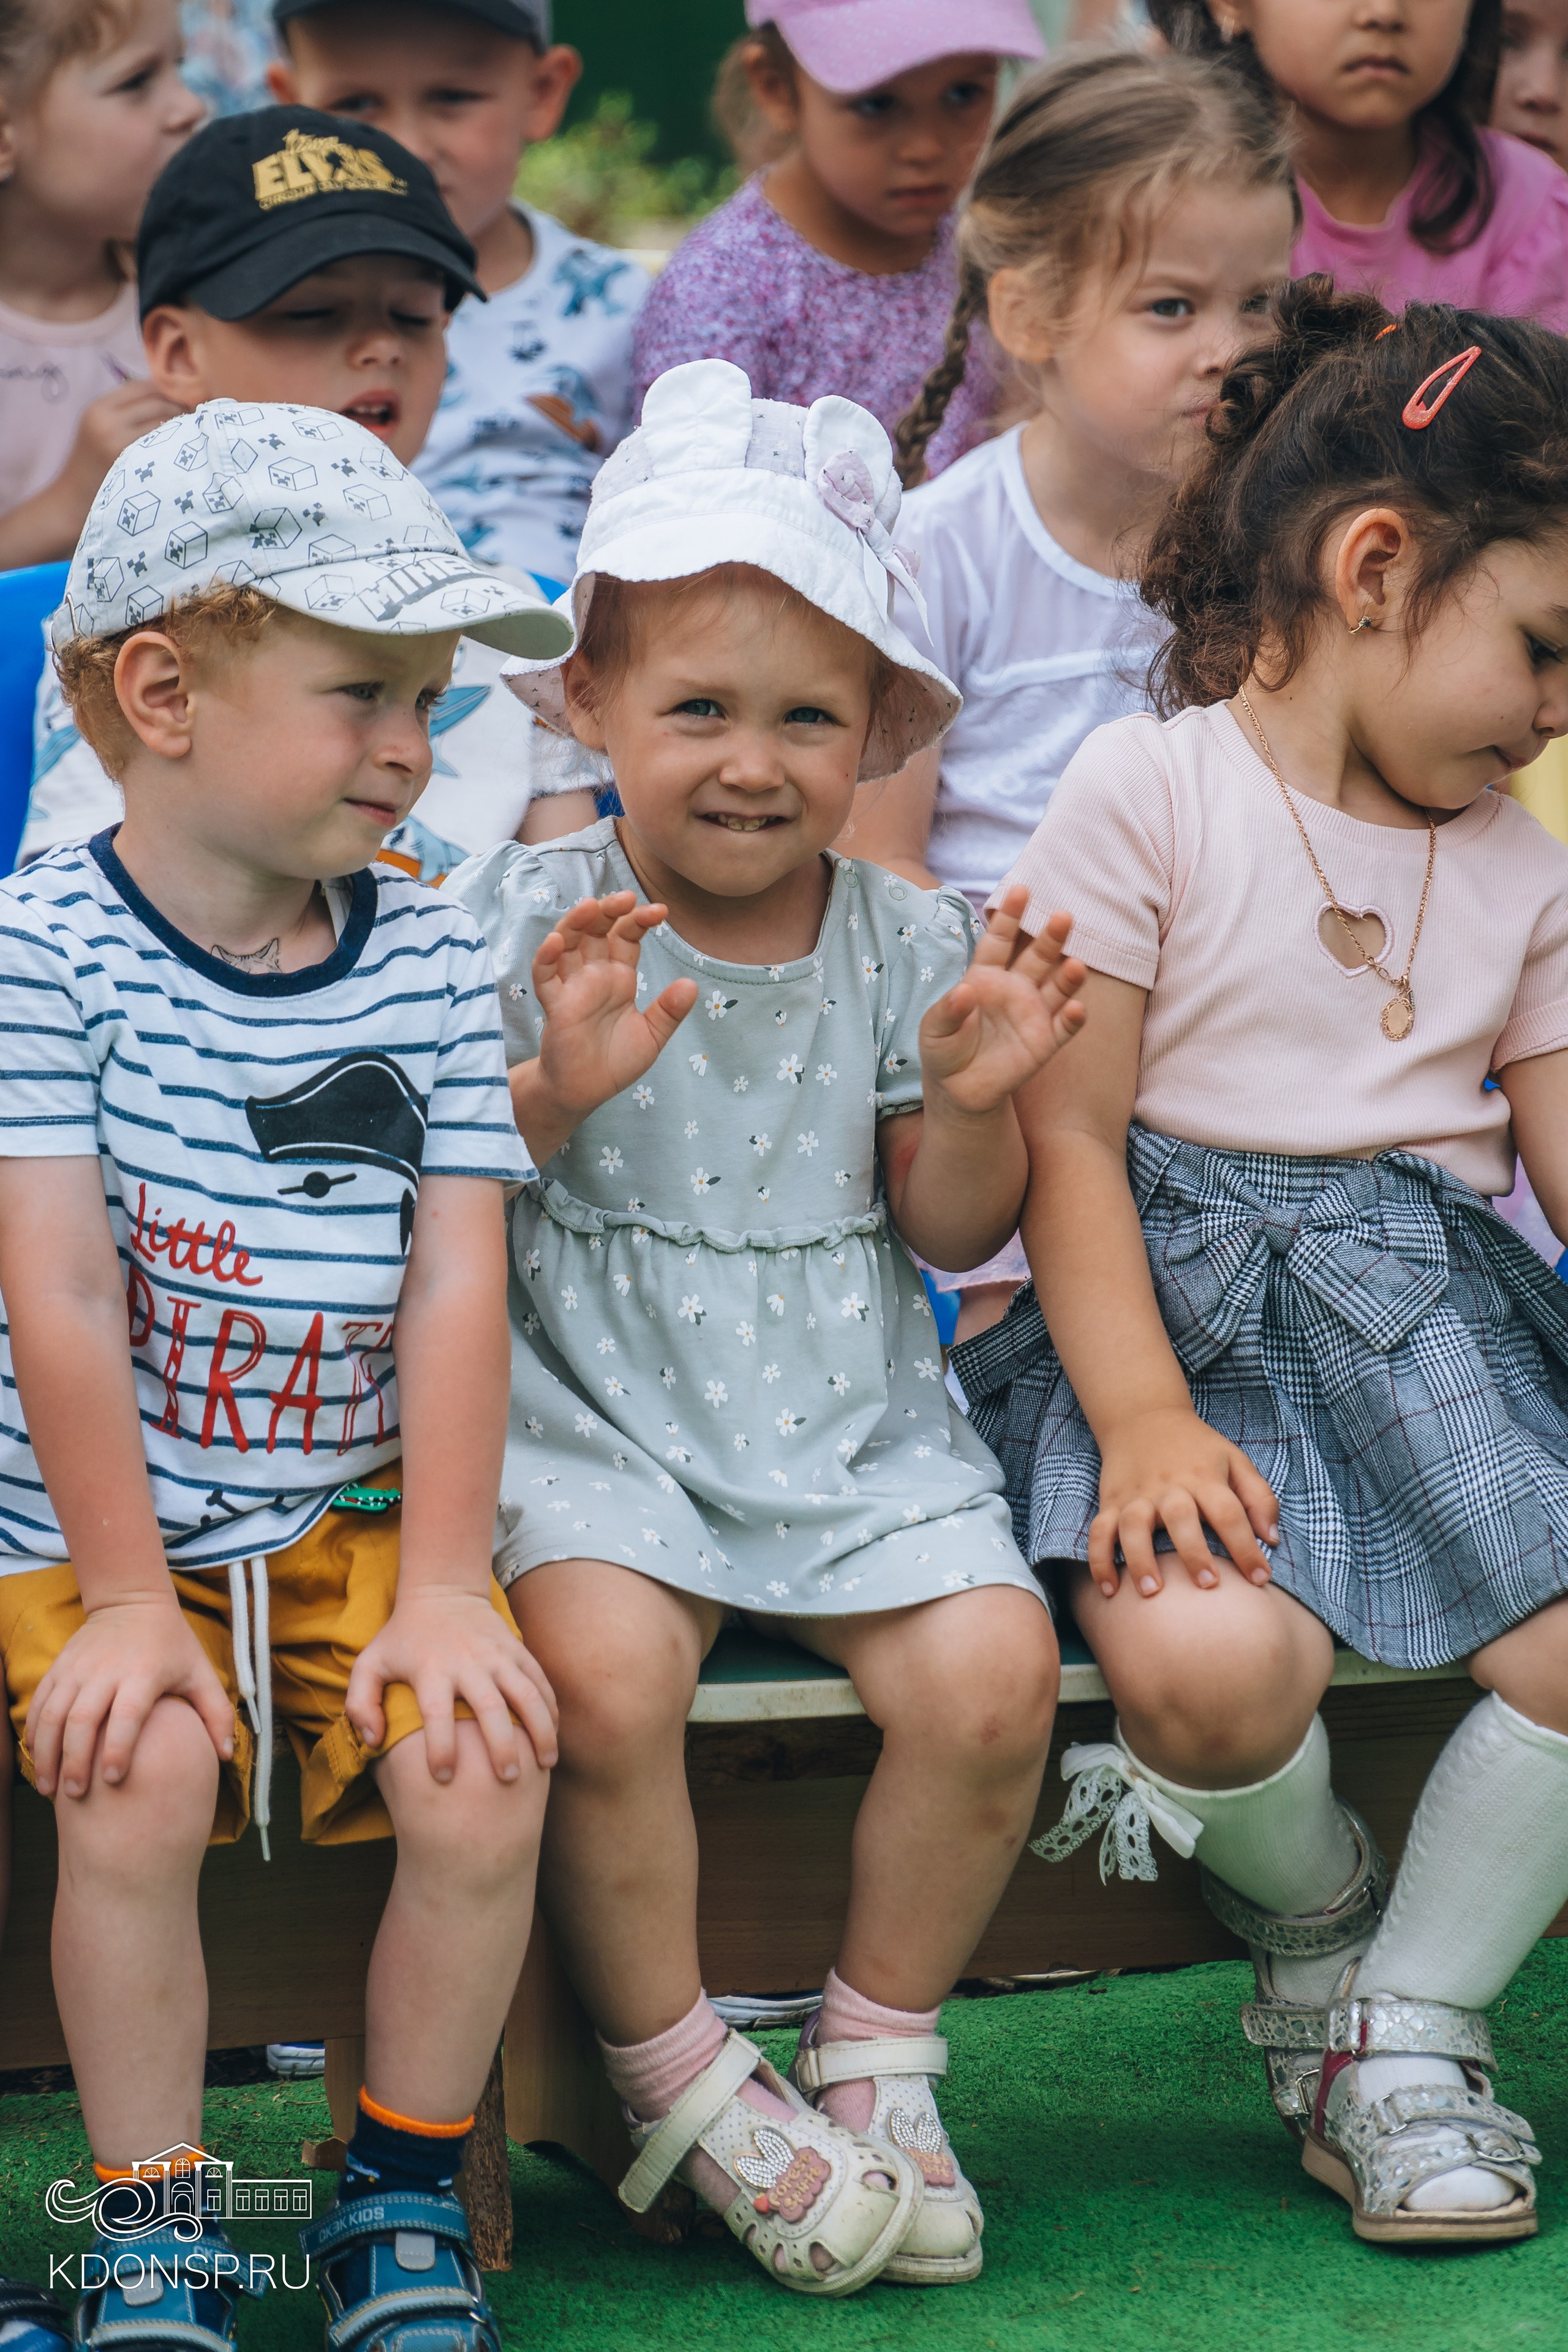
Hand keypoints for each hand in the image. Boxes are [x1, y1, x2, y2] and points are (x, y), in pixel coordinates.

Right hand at [27, 1595, 235, 1800]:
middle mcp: (106, 1670)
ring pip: (52, 1714)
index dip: (118, 1748)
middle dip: (75, 1760)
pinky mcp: (59, 1666)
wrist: (132, 1600)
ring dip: (46, 1753)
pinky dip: (34, 1733)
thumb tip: (226, 1755)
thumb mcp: (201, 1671)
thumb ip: (217, 1712)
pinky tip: (37, 1760)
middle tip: (75, 1795)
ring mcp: (78, 1668)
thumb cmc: (172, 1644)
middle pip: (83, 1720)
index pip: (127, 1715)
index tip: (113, 1780)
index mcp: (143, 1673)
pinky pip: (39, 1703)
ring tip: (50, 1789)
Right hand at [61, 382, 183, 504]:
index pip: (139, 386)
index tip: (181, 395)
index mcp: (99, 407)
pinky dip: (175, 438)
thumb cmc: (93, 462)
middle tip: (194, 413)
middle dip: (178, 404)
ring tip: (191, 427)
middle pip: (155, 401)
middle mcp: (107, 420)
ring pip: (162, 420)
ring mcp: (119, 441)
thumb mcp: (99, 427)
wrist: (75, 496)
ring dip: (181, 421)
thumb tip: (164, 395)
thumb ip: (124, 410)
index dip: (164, 388)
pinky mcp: (131, 460)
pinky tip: (183, 443)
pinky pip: (162, 442)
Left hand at [346, 1588, 558, 1783]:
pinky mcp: (516, 1649)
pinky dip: (550, 1707)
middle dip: (501, 1745)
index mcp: (430, 1670)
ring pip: (526, 1693)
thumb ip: (361, 1704)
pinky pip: (540, 1680)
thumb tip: (373, 1742)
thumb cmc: (402, 1637)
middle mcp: (467, 1662)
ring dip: (540, 1728)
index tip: (443, 1777)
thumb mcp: (369, 1664)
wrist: (442, 1591)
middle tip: (507, 1778)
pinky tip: (553, 1733)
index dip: (440, 1747)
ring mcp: (497, 1655)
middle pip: (490, 1707)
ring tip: (546, 1762)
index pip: (436, 1714)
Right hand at [515, 892, 697, 1159]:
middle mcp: (593, 975)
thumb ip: (669, 1012)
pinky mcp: (554, 1006)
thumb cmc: (615, 1061)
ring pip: (567, 944)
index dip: (639, 920)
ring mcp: (571, 987)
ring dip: (575, 923)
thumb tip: (691, 985)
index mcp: (618, 976)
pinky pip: (545, 976)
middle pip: (595, 930)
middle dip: (608, 910)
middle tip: (625, 897)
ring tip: (590, 906)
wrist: (586, 1091)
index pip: (626, 936)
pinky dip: (547, 957)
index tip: (660, 911)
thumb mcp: (651, 1036)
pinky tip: (556, 942)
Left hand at [918, 894, 1085, 1119]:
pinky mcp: (1044, 1042)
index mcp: (985, 977)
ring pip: (1057, 988)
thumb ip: (948, 1010)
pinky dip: (1072, 1018)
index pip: (999, 941)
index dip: (1008, 917)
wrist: (957, 1088)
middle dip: (1050, 937)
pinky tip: (1077, 1009)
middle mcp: (1015, 988)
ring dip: (1068, 976)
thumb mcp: (934, 1029)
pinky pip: (1063, 1027)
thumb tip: (964, 991)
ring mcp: (1033, 1013)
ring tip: (1076, 965)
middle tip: (1063, 915)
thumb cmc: (944, 1048)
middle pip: (1037, 957)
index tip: (1021, 890)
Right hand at [1090, 1405, 1278, 1598]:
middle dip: (1193, 1552)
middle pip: (1180, 1517)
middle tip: (1209, 1585)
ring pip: (1133, 1526)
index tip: (1261, 1579)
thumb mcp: (1235, 1460)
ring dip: (1140, 1559)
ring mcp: (1136, 1496)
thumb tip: (1272, 1540)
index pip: (1228, 1512)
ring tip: (1151, 1592)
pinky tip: (1109, 1589)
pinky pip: (1099, 1531)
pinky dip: (1099, 1560)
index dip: (1246, 1546)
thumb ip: (1259, 1498)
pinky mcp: (1111, 1502)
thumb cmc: (1197, 1449)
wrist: (1143, 1417)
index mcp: (1204, 1477)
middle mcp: (1169, 1486)